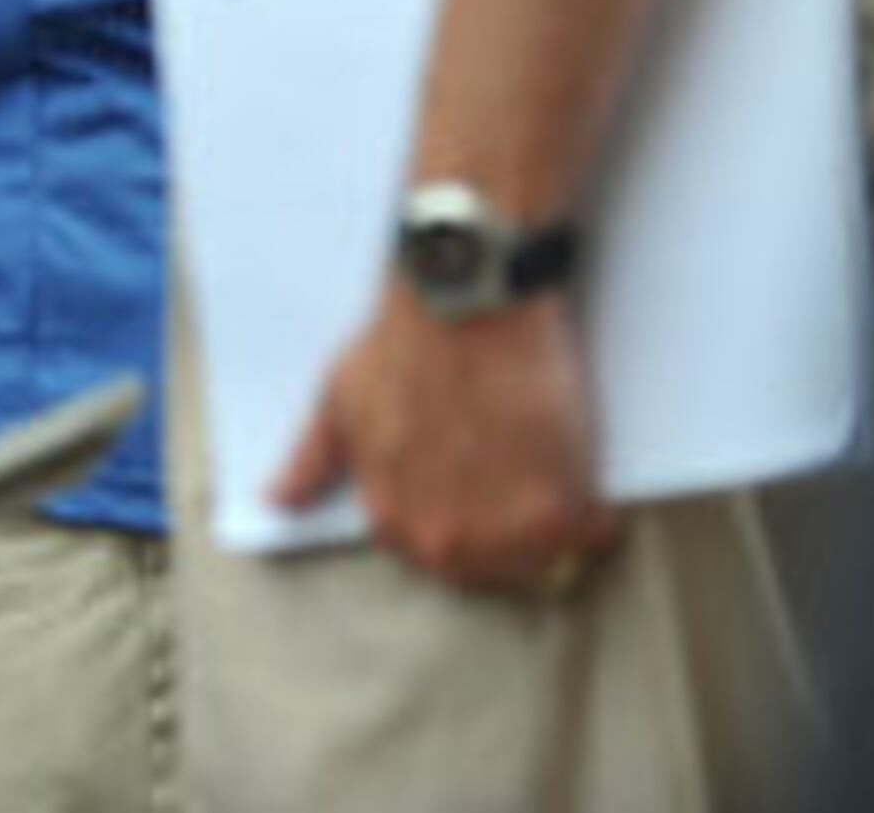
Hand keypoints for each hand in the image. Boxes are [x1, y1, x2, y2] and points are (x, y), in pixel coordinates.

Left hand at [270, 292, 620, 595]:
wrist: (464, 304)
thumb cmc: (400, 346)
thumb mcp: (337, 404)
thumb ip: (310, 463)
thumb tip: (277, 500)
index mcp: (392, 522)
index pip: (437, 559)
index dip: (464, 520)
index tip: (480, 489)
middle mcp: (444, 540)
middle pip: (495, 568)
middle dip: (511, 533)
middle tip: (520, 477)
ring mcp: (503, 529)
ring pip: (547, 560)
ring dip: (555, 527)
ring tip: (550, 470)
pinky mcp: (560, 507)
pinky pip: (592, 535)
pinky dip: (596, 511)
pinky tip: (580, 468)